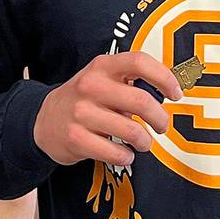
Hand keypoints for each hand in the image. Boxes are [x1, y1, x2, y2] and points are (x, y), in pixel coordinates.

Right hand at [33, 51, 181, 167]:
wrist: (44, 120)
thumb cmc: (84, 99)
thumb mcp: (103, 79)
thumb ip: (131, 81)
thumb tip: (167, 91)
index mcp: (102, 66)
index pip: (140, 62)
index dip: (164, 77)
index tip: (175, 93)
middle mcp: (91, 86)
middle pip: (142, 101)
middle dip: (160, 118)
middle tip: (162, 125)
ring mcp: (82, 113)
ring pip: (132, 131)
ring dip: (144, 141)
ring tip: (142, 141)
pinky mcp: (77, 138)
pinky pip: (116, 153)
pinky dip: (127, 156)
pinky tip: (124, 152)